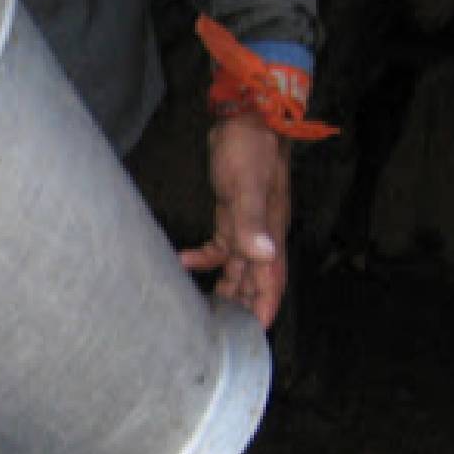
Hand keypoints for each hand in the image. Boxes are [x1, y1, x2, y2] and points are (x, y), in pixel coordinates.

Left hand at [180, 115, 291, 328]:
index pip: (272, 283)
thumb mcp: (248, 188)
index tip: (254, 336)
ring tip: (201, 310)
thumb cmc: (251, 150)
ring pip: (237, 267)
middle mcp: (262, 235)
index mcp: (271, 235)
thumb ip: (252, 222)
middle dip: (241, 307)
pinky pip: (219, 244)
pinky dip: (202, 257)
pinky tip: (182, 262)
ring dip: (223, 287)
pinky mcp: (230, 213)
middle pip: (254, 281)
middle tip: (221, 334)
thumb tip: (262, 256)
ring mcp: (247, 224)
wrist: (248, 117)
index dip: (264, 309)